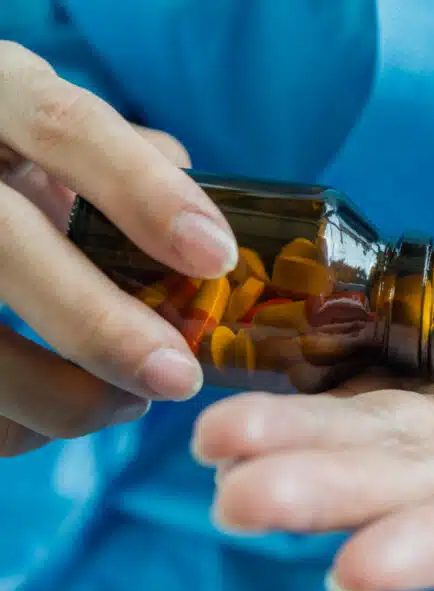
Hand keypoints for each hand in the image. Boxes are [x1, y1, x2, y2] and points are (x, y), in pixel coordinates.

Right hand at [0, 42, 237, 456]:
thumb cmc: (13, 160)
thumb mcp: (57, 137)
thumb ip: (128, 166)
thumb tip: (207, 230)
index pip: (64, 126)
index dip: (143, 193)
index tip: (216, 256)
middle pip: (3, 241)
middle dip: (98, 324)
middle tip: (175, 378)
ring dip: (58, 394)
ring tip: (127, 405)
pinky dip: (14, 425)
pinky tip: (52, 418)